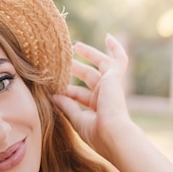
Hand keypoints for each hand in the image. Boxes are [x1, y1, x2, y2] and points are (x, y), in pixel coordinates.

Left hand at [52, 34, 134, 162]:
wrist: (113, 135)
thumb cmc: (96, 134)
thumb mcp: (77, 120)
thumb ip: (67, 107)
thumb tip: (54, 96)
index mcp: (98, 109)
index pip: (80, 95)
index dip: (67, 91)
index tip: (53, 88)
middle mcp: (106, 97)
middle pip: (89, 77)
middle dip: (76, 69)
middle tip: (63, 60)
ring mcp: (112, 87)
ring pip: (101, 65)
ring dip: (89, 54)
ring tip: (75, 46)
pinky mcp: (115, 78)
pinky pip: (119, 59)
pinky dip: (116, 47)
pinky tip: (108, 36)